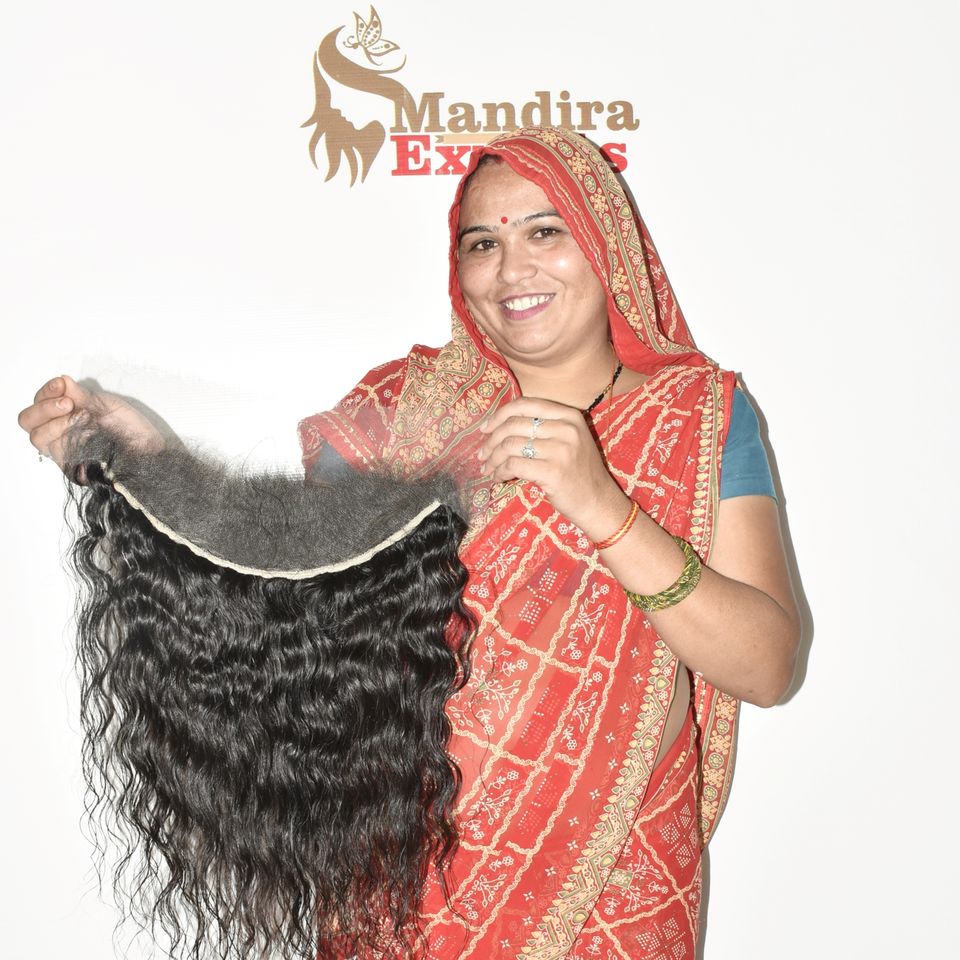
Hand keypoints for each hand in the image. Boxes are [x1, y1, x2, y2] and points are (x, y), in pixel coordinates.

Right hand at [17, 375, 164, 474]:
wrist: (149, 450)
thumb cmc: (130, 428)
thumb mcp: (106, 405)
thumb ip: (81, 395)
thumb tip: (62, 381)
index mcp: (65, 415)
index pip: (38, 403)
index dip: (45, 392)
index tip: (62, 383)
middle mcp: (59, 432)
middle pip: (28, 420)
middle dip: (43, 407)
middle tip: (67, 403)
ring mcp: (63, 449)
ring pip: (36, 436)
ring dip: (53, 421)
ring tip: (79, 415)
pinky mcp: (70, 464)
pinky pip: (54, 452)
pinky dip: (63, 434)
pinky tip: (82, 428)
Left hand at [478, 397, 630, 538]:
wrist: (598, 502)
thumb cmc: (578, 473)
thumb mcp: (568, 440)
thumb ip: (542, 427)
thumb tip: (499, 425)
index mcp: (569, 415)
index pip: (525, 404)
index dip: (499, 415)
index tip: (485, 429)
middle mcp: (566, 428)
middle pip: (514, 425)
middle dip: (491, 441)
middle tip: (481, 454)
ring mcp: (561, 449)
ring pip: (510, 445)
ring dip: (493, 458)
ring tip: (487, 469)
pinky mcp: (553, 471)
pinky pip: (514, 465)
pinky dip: (500, 472)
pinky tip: (498, 478)